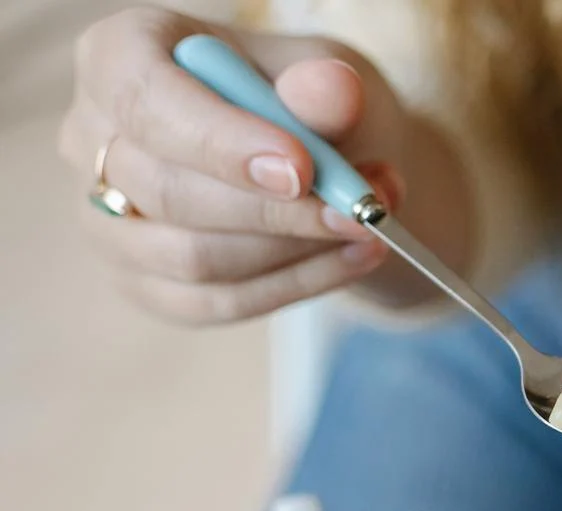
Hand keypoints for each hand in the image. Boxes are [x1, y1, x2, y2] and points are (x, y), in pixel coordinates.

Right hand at [60, 8, 413, 322]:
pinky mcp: (141, 281)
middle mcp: (92, 137)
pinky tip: (352, 260)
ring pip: (192, 258)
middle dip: (278, 212)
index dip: (221, 143)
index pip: (146, 102)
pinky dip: (294, 286)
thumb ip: (323, 87)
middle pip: (170, 192)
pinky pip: (214, 303)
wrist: (314, 161)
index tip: (302, 171)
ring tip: (369, 226)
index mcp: (119, 56)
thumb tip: (331, 92)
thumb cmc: (303, 103)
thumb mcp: (324, 76)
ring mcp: (107, 217)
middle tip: (364, 208)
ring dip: (295, 252)